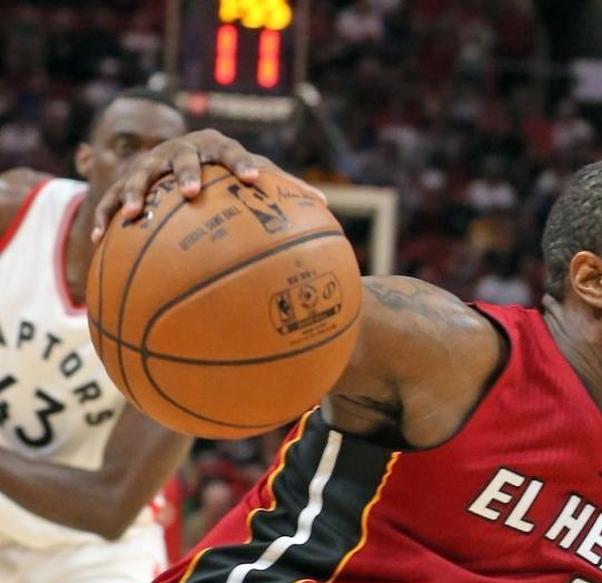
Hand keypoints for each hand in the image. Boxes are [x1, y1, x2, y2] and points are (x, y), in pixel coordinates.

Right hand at [92, 129, 325, 242]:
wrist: (182, 157)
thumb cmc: (227, 170)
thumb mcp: (251, 173)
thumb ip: (282, 186)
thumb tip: (325, 205)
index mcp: (214, 146)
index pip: (231, 151)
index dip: (242, 163)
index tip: (252, 180)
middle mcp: (181, 150)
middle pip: (182, 157)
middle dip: (186, 172)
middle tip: (191, 192)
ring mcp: (151, 164)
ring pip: (141, 175)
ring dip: (138, 192)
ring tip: (135, 214)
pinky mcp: (127, 181)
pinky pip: (112, 200)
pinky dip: (105, 217)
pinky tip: (99, 241)